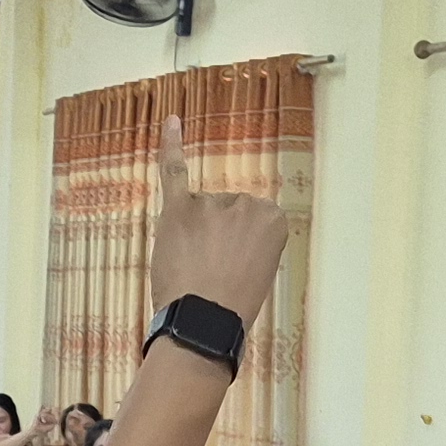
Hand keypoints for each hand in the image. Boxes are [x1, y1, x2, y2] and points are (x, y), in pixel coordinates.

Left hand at [147, 112, 292, 327]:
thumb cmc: (231, 305)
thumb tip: (221, 231)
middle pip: (223, 209)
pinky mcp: (179, 209)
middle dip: (214, 237)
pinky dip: (171, 145)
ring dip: (192, 234)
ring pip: (198, 208)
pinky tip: (173, 121)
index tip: (238, 266)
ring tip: (193, 267)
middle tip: (212, 273)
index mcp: (274, 218)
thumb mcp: (260, 268)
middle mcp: (245, 204)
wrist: (202, 325)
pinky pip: (174, 170)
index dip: (238, 244)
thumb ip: (247, 238)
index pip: (250, 217)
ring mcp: (211, 204)